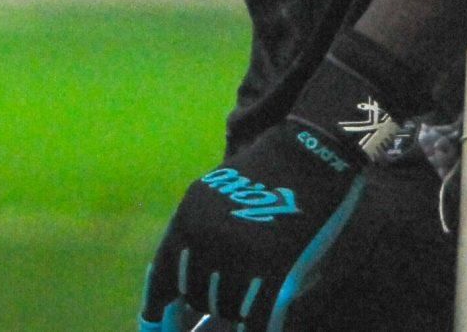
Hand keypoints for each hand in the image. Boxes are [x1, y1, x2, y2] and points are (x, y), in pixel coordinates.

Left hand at [139, 45, 411, 331]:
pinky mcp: (275, 269)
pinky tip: (267, 316)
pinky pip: (259, 316)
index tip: (156, 328)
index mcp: (187, 221)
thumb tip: (179, 294)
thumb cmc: (263, 174)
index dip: (157, 312)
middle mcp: (206, 241)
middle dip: (209, 300)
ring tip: (254, 288)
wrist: (310, 152)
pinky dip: (259, 322)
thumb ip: (195, 238)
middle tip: (228, 293)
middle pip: (196, 296)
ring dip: (237, 306)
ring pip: (227, 307)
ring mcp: (240, 257)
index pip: (162, 279)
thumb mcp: (213, 197)